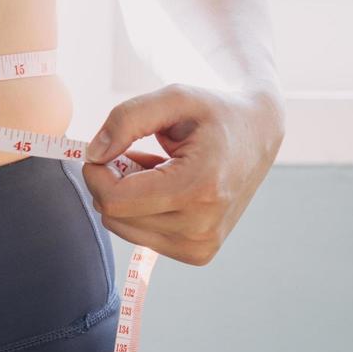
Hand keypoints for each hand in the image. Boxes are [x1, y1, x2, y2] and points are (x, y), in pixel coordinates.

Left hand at [81, 83, 284, 265]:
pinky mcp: (198, 254)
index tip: (105, 148)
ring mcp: (201, 246)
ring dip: (128, 196)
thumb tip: (92, 155)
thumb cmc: (215, 113)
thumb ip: (126, 119)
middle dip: (112, 182)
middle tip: (136, 153)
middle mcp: (202, 226)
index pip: (115, 199)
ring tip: (157, 169)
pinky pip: (141, 236)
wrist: (259, 135)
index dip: (96, 172)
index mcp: (199, 188)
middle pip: (115, 215)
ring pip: (123, 227)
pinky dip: (142, 210)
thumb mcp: (174, 97)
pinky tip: (166, 188)